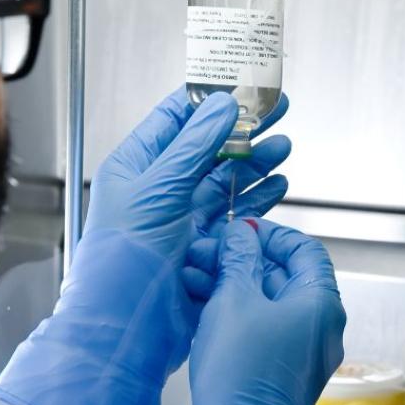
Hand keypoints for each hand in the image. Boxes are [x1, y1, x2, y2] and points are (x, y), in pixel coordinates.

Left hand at [85, 88, 291, 257]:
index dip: (209, 98)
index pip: (174, 118)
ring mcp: (183, 218)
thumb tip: (222, 104)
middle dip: (244, 128)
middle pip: (208, 147)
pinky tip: (278, 185)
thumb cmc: (122, 258)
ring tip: (283, 147)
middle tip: (277, 109)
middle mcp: (159, 189)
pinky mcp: (204, 245)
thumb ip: (195, 144)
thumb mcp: (159, 187)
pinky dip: (259, 198)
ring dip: (257, 162)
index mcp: (135, 167)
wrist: (126, 323)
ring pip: (227, 180)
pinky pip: (236, 214)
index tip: (241, 81)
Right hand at [189, 219, 346, 404]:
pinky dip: (234, 312)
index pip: (304, 249)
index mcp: (321, 302)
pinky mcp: (280, 369)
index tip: (236, 231)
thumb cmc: (242, 369)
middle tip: (202, 254)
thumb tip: (241, 234)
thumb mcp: (234, 299)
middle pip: (282, 275)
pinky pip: (261, 327)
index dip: (269, 234)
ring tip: (190, 277)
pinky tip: (199, 304)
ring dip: (230, 284)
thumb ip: (238, 259)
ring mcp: (302, 350)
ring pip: (266, 301)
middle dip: (239, 260)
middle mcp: (320, 325)